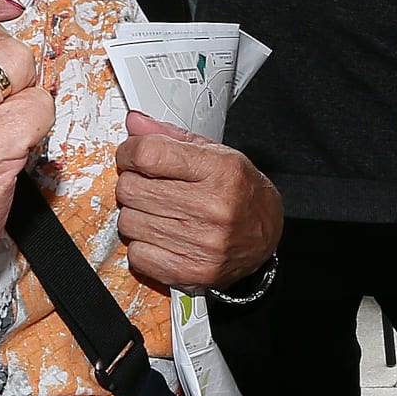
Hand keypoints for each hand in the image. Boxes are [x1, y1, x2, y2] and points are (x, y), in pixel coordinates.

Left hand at [114, 112, 281, 289]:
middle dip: (134, 184)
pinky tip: (163, 238)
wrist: (267, 238)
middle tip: (151, 187)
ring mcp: (204, 243)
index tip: (133, 157)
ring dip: (138, 216)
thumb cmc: (241, 193)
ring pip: (129, 223)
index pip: (149, 154)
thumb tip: (135, 123)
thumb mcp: (217, 155)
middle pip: (132, 189)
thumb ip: (172, 138)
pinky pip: (138, 255)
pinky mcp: (193, 272)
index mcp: (222, 171)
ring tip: (161, 214)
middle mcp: (215, 207)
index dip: (131, 152)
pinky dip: (144, 246)